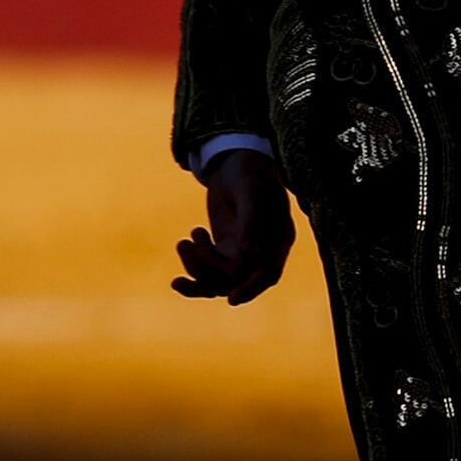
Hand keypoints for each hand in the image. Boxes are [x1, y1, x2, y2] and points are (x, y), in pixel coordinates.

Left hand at [175, 154, 294, 304]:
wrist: (234, 160)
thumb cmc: (249, 170)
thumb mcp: (250, 191)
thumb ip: (250, 224)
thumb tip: (246, 259)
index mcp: (278, 239)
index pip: (268, 274)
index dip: (251, 289)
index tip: (231, 300)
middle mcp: (262, 252)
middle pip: (237, 279)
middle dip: (209, 268)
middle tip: (188, 243)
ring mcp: (242, 253)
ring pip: (218, 279)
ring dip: (196, 266)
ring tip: (184, 241)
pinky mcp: (223, 249)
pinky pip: (207, 271)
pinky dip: (192, 266)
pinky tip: (182, 253)